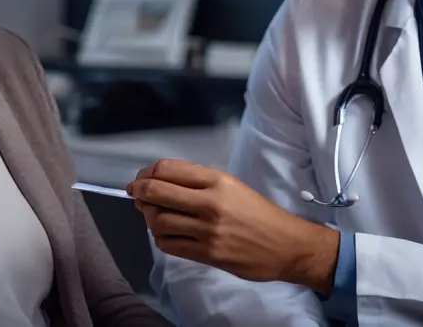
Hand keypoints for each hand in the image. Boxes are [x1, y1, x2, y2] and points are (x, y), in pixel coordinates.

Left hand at [127, 159, 339, 294]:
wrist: (285, 245)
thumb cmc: (260, 214)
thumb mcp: (233, 186)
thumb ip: (200, 181)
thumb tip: (163, 180)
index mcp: (218, 181)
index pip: (168, 169)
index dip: (147, 173)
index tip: (142, 178)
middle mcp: (211, 203)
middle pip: (157, 192)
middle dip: (140, 192)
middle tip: (136, 194)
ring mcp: (208, 231)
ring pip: (158, 220)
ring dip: (149, 217)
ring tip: (154, 215)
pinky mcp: (207, 254)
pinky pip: (169, 245)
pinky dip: (160, 238)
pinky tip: (166, 233)